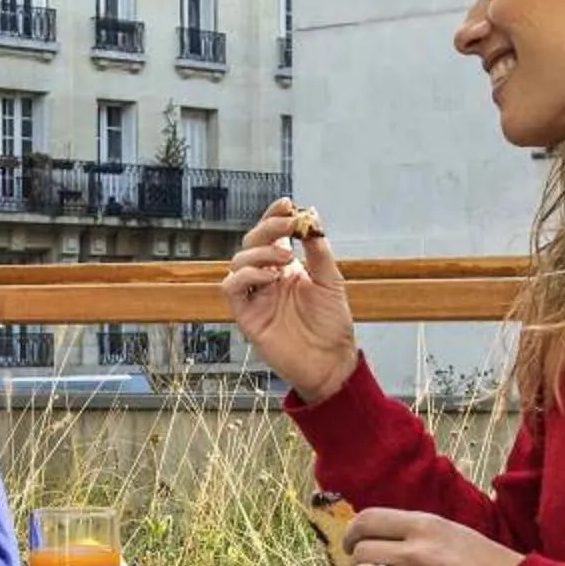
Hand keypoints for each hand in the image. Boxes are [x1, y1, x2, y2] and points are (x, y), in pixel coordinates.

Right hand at [222, 201, 358, 404]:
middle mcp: (267, 279)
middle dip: (267, 229)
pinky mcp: (247, 315)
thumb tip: (312, 216)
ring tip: (284, 259)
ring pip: (238, 262)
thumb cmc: (332, 326)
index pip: (272, 235)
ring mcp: (256, 297)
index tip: (287, 204)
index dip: (274, 217)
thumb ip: (319, 250)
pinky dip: (246, 276)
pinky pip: (232, 288)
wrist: (330, 362)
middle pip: (252, 243)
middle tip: (287, 226)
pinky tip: (269, 277)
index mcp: (286, 269)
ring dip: (259, 253)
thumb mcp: (331, 281)